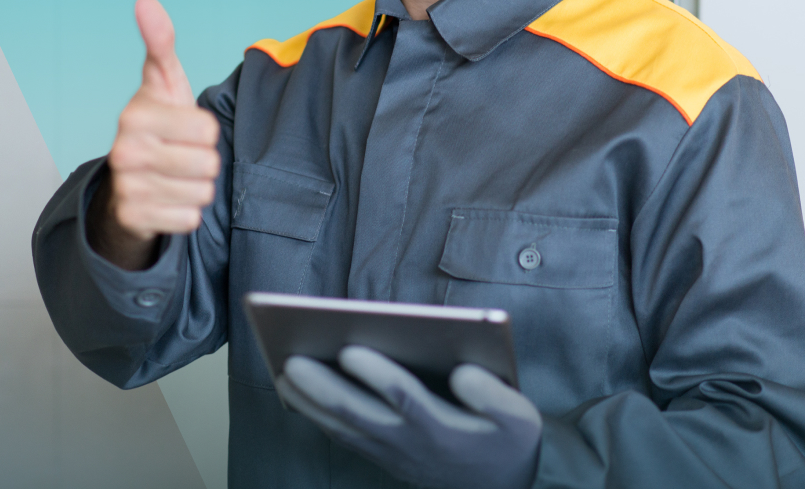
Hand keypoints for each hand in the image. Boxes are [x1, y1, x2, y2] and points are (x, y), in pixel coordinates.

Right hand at [89, 0, 220, 269]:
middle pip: (208, 164)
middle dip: (204, 161)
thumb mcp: (163, 81)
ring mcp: (127, 188)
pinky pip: (189, 218)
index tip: (184, 127)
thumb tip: (146, 1)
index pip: (207, 129)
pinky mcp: (133, 218)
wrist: (129, 178)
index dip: (205, 130)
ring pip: (201, 192)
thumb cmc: (158, 123)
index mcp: (135, 115)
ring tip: (176, 175)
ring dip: (196, 186)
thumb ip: (160, 43)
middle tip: (181, 154)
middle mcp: (125, 152)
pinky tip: (168, 197)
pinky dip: (186, 211)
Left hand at [275, 346, 541, 488]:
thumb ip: (493, 396)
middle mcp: (410, 443)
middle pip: (359, 414)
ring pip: (344, 427)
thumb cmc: (508, 444)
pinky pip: (345, 436)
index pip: (404, 399)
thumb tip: (461, 372)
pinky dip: (319, 416)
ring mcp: (393, 453)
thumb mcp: (520, 418)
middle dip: (322, 386)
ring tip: (284, 373)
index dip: (375, 374)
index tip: (349, 348)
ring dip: (311, 402)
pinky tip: (300, 397)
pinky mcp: (384, 456)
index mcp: (443, 429)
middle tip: (292, 360)